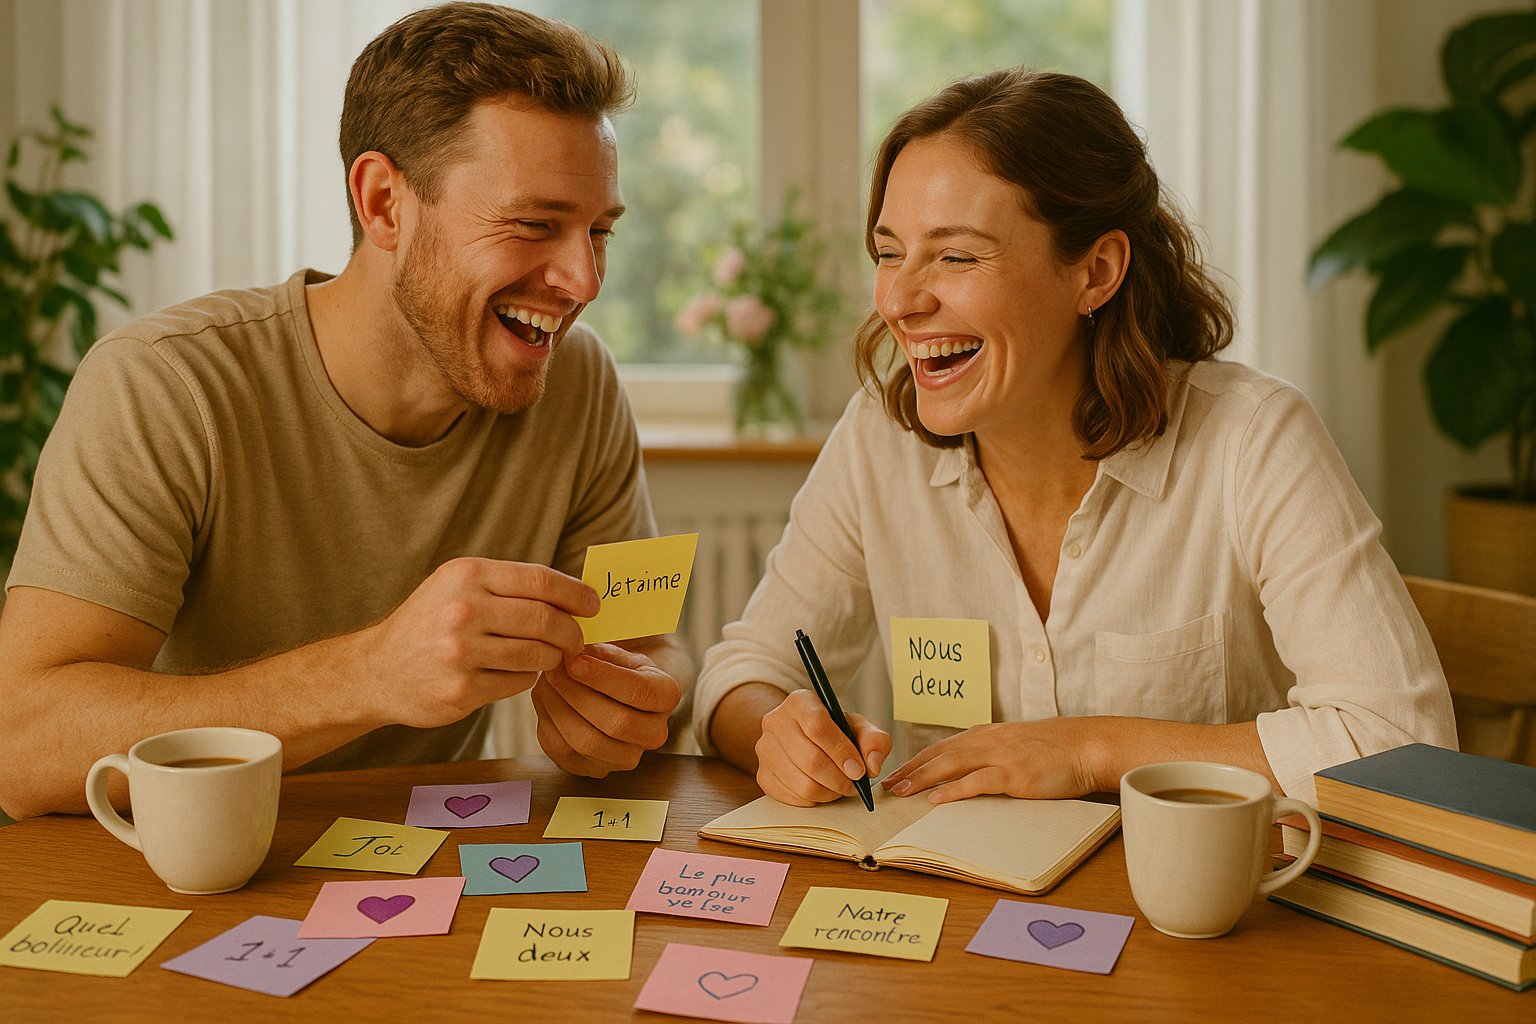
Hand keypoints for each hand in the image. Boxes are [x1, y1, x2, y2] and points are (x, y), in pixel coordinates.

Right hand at [361, 557, 597, 728]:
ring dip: (553, 658)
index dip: (576, 594)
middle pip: (545, 620)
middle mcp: (463, 609)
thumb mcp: (458, 586)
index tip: (594, 605)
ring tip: (551, 657)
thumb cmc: (429, 622)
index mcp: (467, 575)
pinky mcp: (462, 689)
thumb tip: (573, 592)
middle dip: (572, 632)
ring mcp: (460, 652)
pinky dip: (528, 678)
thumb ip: (508, 585)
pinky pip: (519, 682)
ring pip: (537, 655)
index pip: (540, 581)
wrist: (376, 670)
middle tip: (578, 641)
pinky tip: (517, 673)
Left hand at [532, 642, 681, 776]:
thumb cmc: (616, 668)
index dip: (602, 677)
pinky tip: (546, 702)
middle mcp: (654, 733)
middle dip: (576, 694)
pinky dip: (549, 725)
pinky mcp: (597, 769)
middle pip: (616, 723)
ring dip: (558, 710)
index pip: (638, 691)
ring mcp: (627, 757)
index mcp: (666, 696)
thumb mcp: (616, 652)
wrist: (614, 693)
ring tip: (545, 684)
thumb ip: (597, 654)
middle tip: (553, 671)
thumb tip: (568, 658)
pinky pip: (566, 753)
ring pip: (588, 742)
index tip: (573, 661)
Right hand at [755, 688, 891, 805]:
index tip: (859, 769)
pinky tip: (823, 788)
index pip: (817, 726)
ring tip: (840, 786)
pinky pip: (793, 798)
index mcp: (799, 701)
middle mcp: (775, 722)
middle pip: (811, 760)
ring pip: (803, 784)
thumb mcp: (859, 727)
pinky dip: (815, 800)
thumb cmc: (834, 731)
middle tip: (854, 784)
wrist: (804, 736)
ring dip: (830, 792)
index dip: (841, 752)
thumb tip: (872, 766)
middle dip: (840, 779)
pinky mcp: (763, 775)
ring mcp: (765, 750)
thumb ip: (875, 741)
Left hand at [881, 719, 1097, 803]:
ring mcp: (1000, 756)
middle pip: (938, 754)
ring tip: (901, 792)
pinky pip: (978, 781)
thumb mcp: (1014, 745)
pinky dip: (954, 790)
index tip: (894, 774)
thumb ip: (989, 753)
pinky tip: (936, 799)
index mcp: (985, 735)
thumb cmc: (1053, 749)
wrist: (1085, 746)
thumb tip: (966, 771)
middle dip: (909, 770)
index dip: (915, 761)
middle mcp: (987, 741)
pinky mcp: (1015, 774)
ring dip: (921, 779)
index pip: (941, 747)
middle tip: (886, 786)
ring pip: (951, 764)